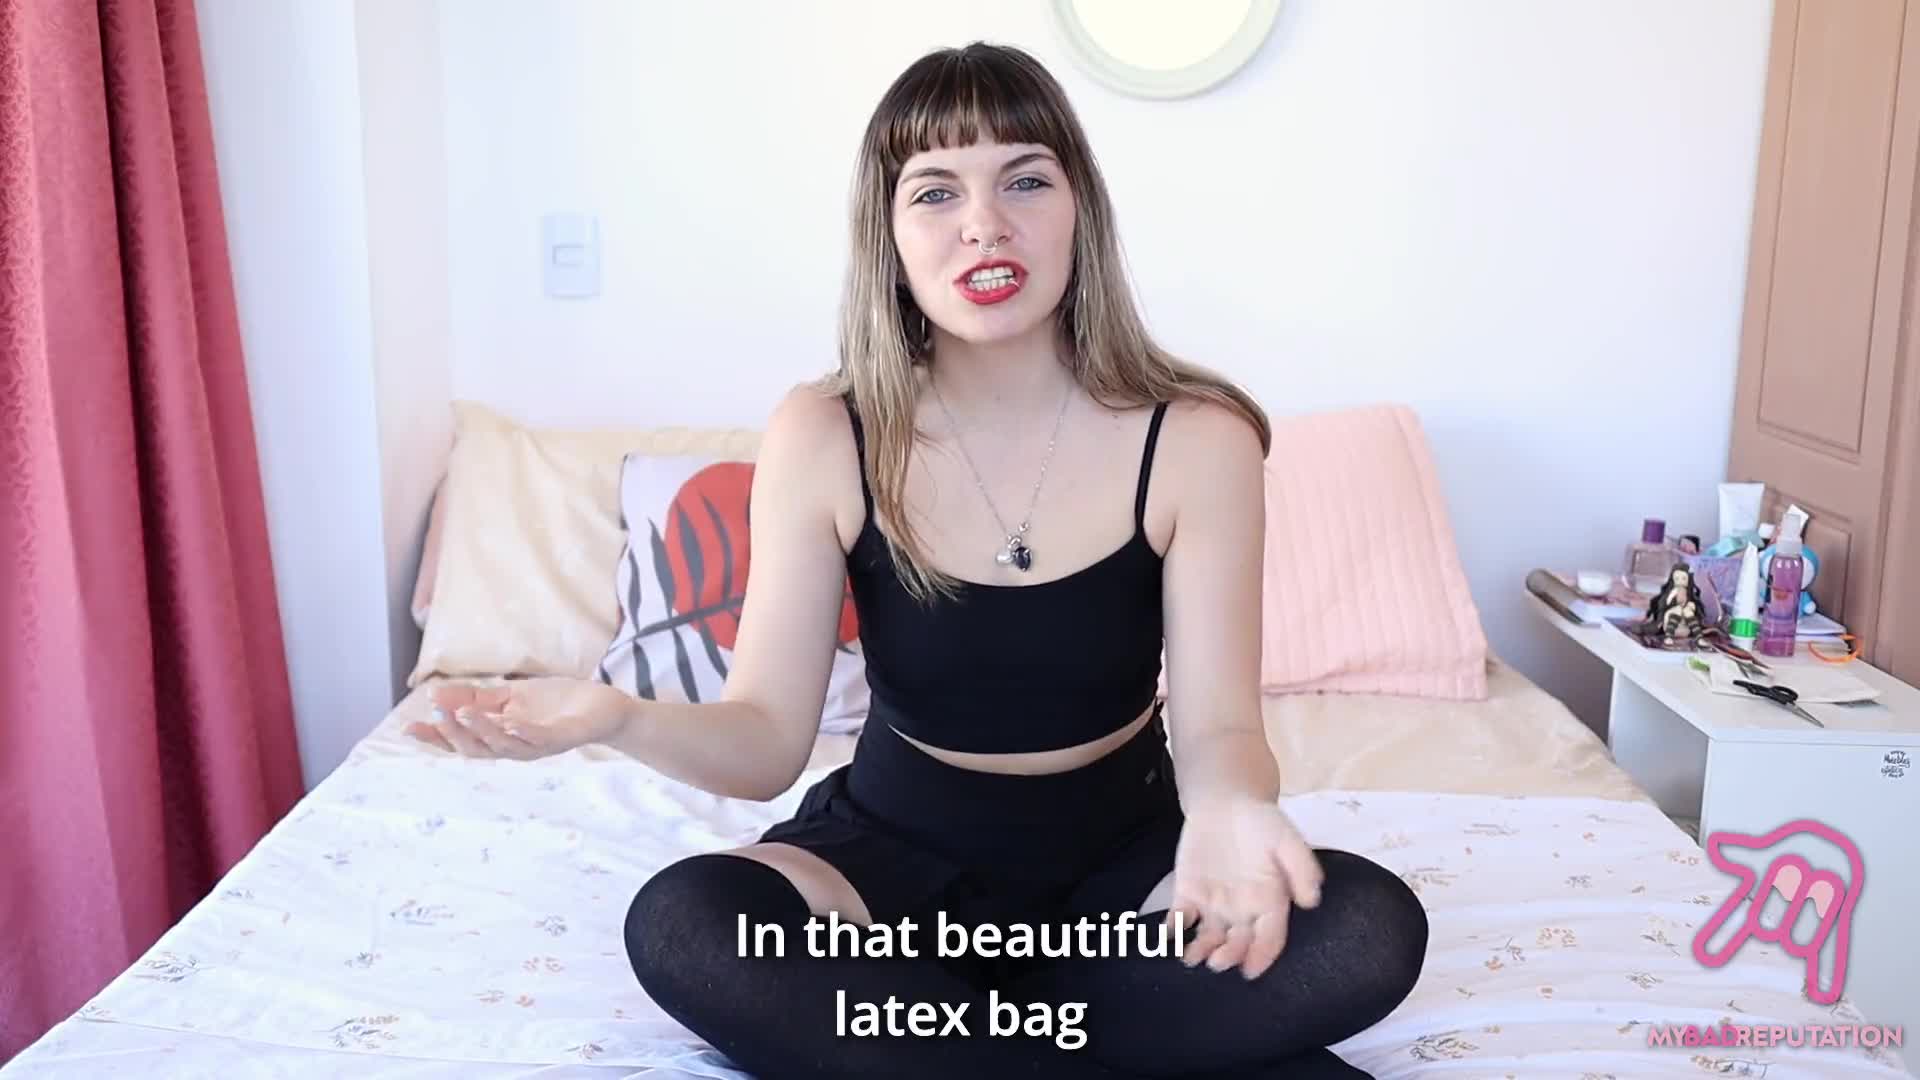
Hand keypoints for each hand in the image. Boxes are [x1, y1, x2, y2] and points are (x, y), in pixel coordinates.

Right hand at [405, 677, 636, 760]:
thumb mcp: (509, 695)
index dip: (434, 737)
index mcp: (499, 737)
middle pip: (476, 749)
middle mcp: (515, 747)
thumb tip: (432, 694)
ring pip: (504, 746)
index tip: (407, 727)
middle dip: (454, 733)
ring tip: (462, 712)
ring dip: (482, 730)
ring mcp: (539, 745)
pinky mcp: (563, 738)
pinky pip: (539, 738)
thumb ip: (475, 697)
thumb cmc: (555, 703)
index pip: (460, 741)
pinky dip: (522, 732)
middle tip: (436, 714)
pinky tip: (509, 722)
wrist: (602, 705)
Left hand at [1165, 797, 1323, 979]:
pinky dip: (1174, 928)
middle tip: (1218, 963)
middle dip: (1229, 956)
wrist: (1225, 803)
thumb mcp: (1287, 839)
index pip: (1269, 937)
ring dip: (1200, 950)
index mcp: (1270, 903)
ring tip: (1192, 959)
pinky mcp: (1187, 894)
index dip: (1262, 955)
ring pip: (1208, 937)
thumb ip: (1301, 868)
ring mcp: (1213, 906)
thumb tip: (1311, 901)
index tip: (1252, 969)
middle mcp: (1242, 912)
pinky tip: (1169, 934)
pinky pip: (1180, 917)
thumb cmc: (1261, 823)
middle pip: (1238, 943)